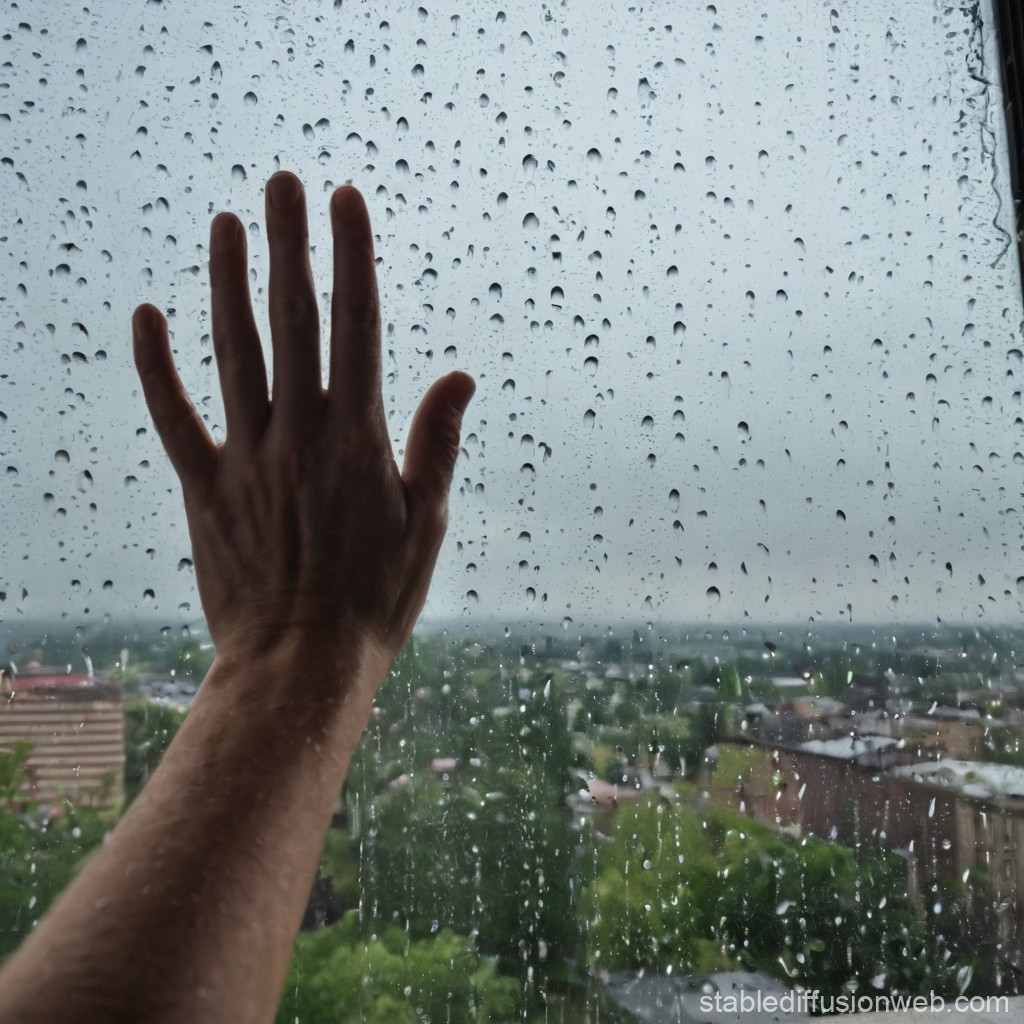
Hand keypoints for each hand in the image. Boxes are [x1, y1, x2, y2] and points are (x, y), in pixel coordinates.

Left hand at [132, 172, 473, 674]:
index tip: (347, 198)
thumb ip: (438, 441)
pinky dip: (156, 366)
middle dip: (290, 244)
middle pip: (293, 320)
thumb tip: (461, 373)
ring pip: (234, 352)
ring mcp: (248, 457)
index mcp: (359, 437)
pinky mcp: (205, 488)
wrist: (302, 663)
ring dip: (228, 283)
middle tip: (283, 181)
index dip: (353, 255)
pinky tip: (146, 314)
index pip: (358, 324)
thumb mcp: (428, 521)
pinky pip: (174, 417)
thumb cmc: (377, 598)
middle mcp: (300, 433)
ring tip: (227, 222)